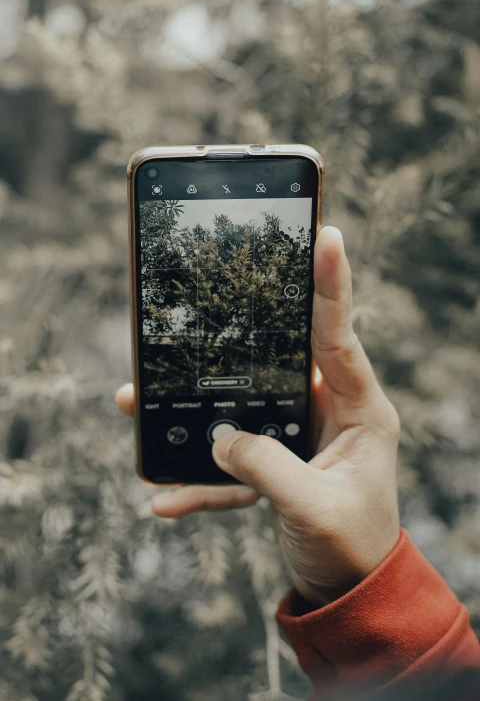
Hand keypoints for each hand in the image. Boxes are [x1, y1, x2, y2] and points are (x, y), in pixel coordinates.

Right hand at [116, 226, 399, 605]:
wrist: (348, 591)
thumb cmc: (353, 547)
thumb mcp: (317, 508)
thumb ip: (267, 470)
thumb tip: (219, 439)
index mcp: (360, 411)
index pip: (339, 338)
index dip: (331, 287)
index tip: (325, 237)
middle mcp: (327, 412)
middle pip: (274, 360)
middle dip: (229, 340)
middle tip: (196, 303)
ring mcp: (296, 435)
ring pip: (237, 407)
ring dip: (189, 409)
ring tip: (136, 399)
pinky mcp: (272, 463)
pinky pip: (227, 461)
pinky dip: (197, 480)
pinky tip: (164, 497)